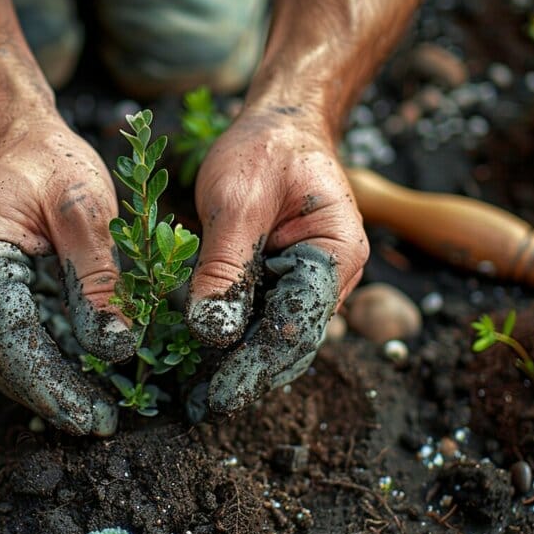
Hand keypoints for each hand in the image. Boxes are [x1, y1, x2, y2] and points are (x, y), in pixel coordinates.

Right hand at [0, 112, 133, 435]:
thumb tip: (116, 347)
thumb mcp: (81, 204)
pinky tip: (90, 378)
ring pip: (13, 353)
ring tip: (101, 413)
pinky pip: (24, 334)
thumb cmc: (46, 157)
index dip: (49, 382)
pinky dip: (55, 358)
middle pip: (7, 356)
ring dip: (55, 384)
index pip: (9, 337)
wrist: (13, 131)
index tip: (89, 413)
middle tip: (102, 424)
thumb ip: (97, 274)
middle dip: (54, 395)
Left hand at [187, 107, 368, 413]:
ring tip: (196, 397)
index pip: (298, 322)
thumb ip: (225, 263)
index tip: (221, 392)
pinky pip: (259, 317)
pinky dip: (232, 338)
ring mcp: (308, 283)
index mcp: (336, 253)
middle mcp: (331, 277)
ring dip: (238, 364)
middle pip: (290, 340)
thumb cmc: (265, 150)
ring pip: (274, 336)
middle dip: (247, 375)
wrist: (279, 125)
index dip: (258, 362)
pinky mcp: (282, 281)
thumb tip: (211, 329)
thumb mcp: (237, 200)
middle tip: (202, 408)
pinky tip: (198, 361)